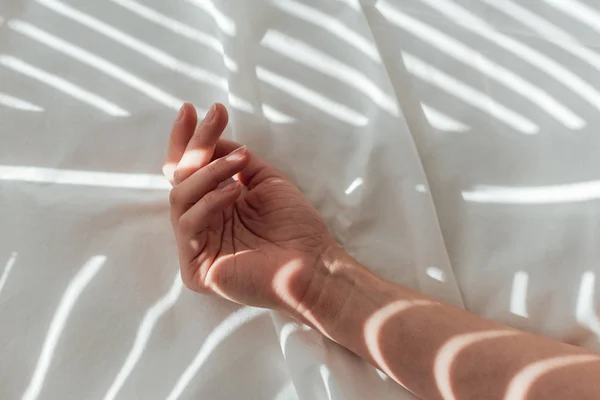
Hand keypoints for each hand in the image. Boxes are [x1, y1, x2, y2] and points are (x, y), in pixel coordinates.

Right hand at [163, 103, 334, 312]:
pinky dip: (209, 202)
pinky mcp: (195, 269)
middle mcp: (202, 222)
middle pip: (180, 178)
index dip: (187, 140)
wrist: (314, 263)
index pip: (189, 170)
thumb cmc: (295, 225)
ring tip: (239, 161)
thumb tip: (211, 138)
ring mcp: (196, 246)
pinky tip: (235, 191)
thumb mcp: (264, 179)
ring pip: (180, 197)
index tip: (191, 108)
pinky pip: (188, 224)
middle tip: (213, 116)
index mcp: (215, 204)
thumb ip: (235, 159)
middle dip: (197, 143)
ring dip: (208, 171)